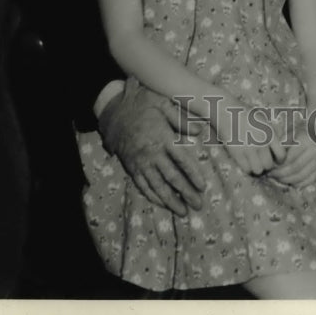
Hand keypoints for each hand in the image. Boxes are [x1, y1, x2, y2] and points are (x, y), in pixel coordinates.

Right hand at [99, 82, 205, 214]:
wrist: (113, 112)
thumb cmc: (141, 104)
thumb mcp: (161, 103)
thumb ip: (180, 118)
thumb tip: (200, 130)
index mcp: (162, 137)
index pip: (181, 160)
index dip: (193, 175)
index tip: (203, 187)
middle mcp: (152, 154)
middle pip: (172, 177)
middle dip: (186, 193)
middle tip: (198, 206)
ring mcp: (141, 163)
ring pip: (157, 186)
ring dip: (171, 201)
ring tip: (183, 212)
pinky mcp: (131, 168)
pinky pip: (143, 186)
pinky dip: (153, 197)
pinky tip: (163, 204)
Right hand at [214, 98, 285, 176]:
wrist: (225, 110)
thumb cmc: (245, 113)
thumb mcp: (263, 118)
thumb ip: (274, 130)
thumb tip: (284, 143)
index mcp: (269, 132)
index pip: (281, 155)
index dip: (279, 160)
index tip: (275, 158)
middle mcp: (261, 141)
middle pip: (269, 165)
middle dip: (266, 164)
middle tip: (261, 160)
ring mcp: (248, 148)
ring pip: (258, 170)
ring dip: (256, 168)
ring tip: (253, 162)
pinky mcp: (236, 152)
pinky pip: (246, 169)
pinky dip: (247, 168)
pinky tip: (245, 161)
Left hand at [268, 125, 315, 187]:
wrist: (312, 135)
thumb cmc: (295, 134)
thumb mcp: (286, 134)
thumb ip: (278, 144)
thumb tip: (268, 157)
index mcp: (305, 140)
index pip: (289, 158)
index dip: (277, 165)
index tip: (269, 166)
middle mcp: (314, 150)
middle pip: (294, 168)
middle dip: (280, 174)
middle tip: (271, 174)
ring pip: (300, 176)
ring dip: (286, 180)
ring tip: (277, 178)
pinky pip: (308, 181)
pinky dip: (297, 184)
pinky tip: (289, 181)